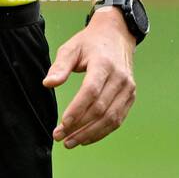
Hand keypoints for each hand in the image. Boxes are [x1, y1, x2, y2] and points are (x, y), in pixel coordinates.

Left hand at [42, 9, 136, 148]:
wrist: (117, 36)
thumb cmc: (90, 43)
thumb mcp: (72, 48)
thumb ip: (60, 66)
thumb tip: (48, 83)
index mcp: (104, 64)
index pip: (91, 92)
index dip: (77, 110)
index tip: (62, 124)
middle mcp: (120, 78)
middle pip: (100, 109)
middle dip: (79, 127)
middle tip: (60, 137)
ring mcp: (128, 89)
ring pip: (110, 118)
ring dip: (90, 134)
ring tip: (70, 142)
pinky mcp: (130, 96)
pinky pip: (118, 119)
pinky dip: (102, 131)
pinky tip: (86, 137)